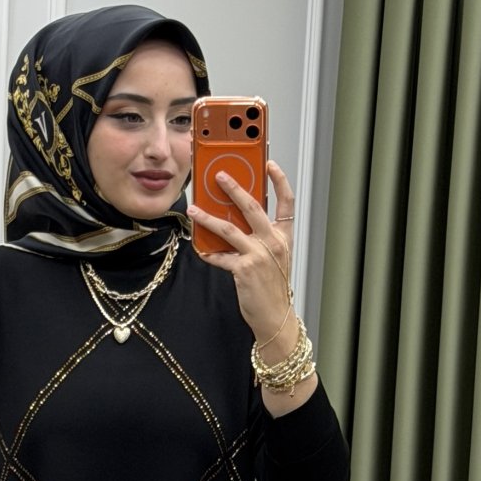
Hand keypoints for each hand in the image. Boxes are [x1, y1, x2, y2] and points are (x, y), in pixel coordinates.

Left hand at [189, 158, 295, 341]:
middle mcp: (272, 242)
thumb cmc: (273, 288)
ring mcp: (258, 255)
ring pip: (229, 229)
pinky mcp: (244, 269)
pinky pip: (220, 256)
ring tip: (195, 209)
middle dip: (234, 188)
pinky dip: (208, 252)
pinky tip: (199, 247)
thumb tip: (237, 222)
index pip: (286, 202)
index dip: (279, 181)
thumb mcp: (274, 258)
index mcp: (282, 237)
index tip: (270, 164)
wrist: (275, 316)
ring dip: (208, 217)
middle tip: (220, 176)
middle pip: (252, 207)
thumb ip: (260, 238)